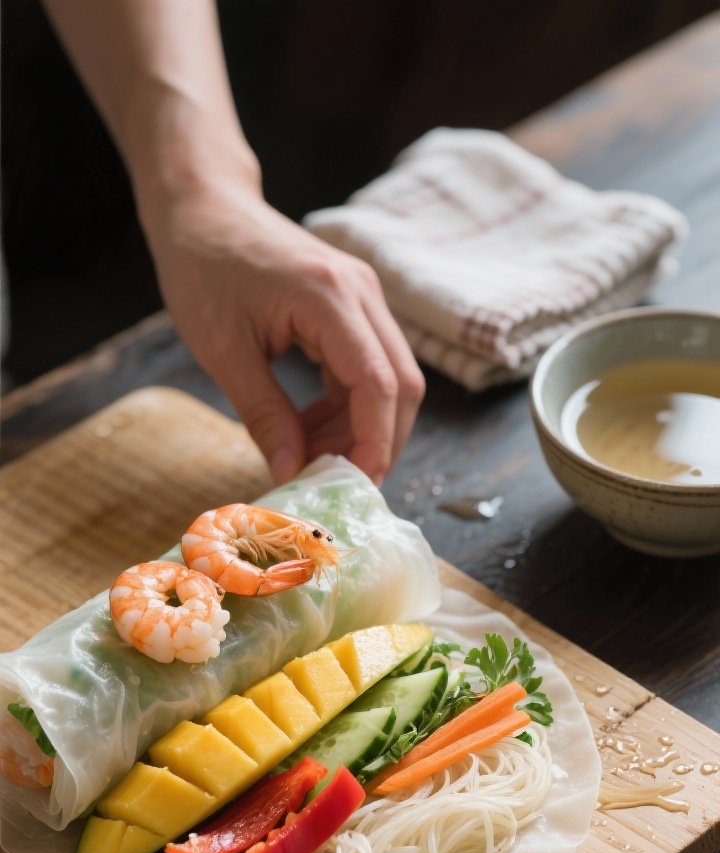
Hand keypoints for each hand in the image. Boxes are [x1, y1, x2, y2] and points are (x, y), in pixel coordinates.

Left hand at [142, 172, 424, 484]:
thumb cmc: (203, 267)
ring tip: (313, 460)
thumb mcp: (223, 352)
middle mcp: (361, 293)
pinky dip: (348, 408)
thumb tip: (292, 475)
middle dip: (379, 443)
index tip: (354, 488)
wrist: (204, 207)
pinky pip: (369, 369)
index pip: (379, 384)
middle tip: (339, 487)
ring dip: (362, 429)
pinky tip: (311, 431)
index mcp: (330, 297)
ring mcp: (363, 297)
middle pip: (402, 385)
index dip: (375, 443)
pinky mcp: (354, 307)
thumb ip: (264, 416)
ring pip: (391, 381)